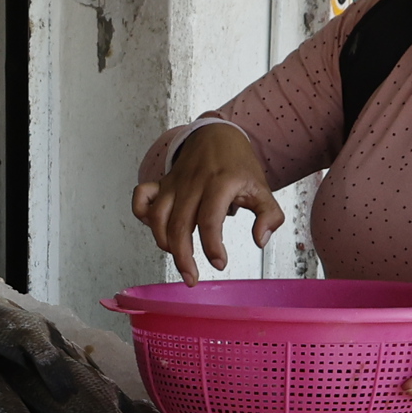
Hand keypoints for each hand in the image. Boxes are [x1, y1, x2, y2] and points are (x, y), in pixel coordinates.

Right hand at [132, 123, 283, 281]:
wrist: (218, 134)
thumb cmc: (238, 165)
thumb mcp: (262, 187)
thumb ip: (269, 216)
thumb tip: (259, 241)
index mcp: (220, 183)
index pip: (210, 220)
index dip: (212, 246)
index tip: (220, 263)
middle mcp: (193, 183)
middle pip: (179, 225)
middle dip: (183, 257)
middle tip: (192, 278)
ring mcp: (174, 183)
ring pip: (158, 217)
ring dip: (164, 243)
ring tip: (178, 259)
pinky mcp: (162, 183)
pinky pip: (142, 197)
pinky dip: (141, 214)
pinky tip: (155, 229)